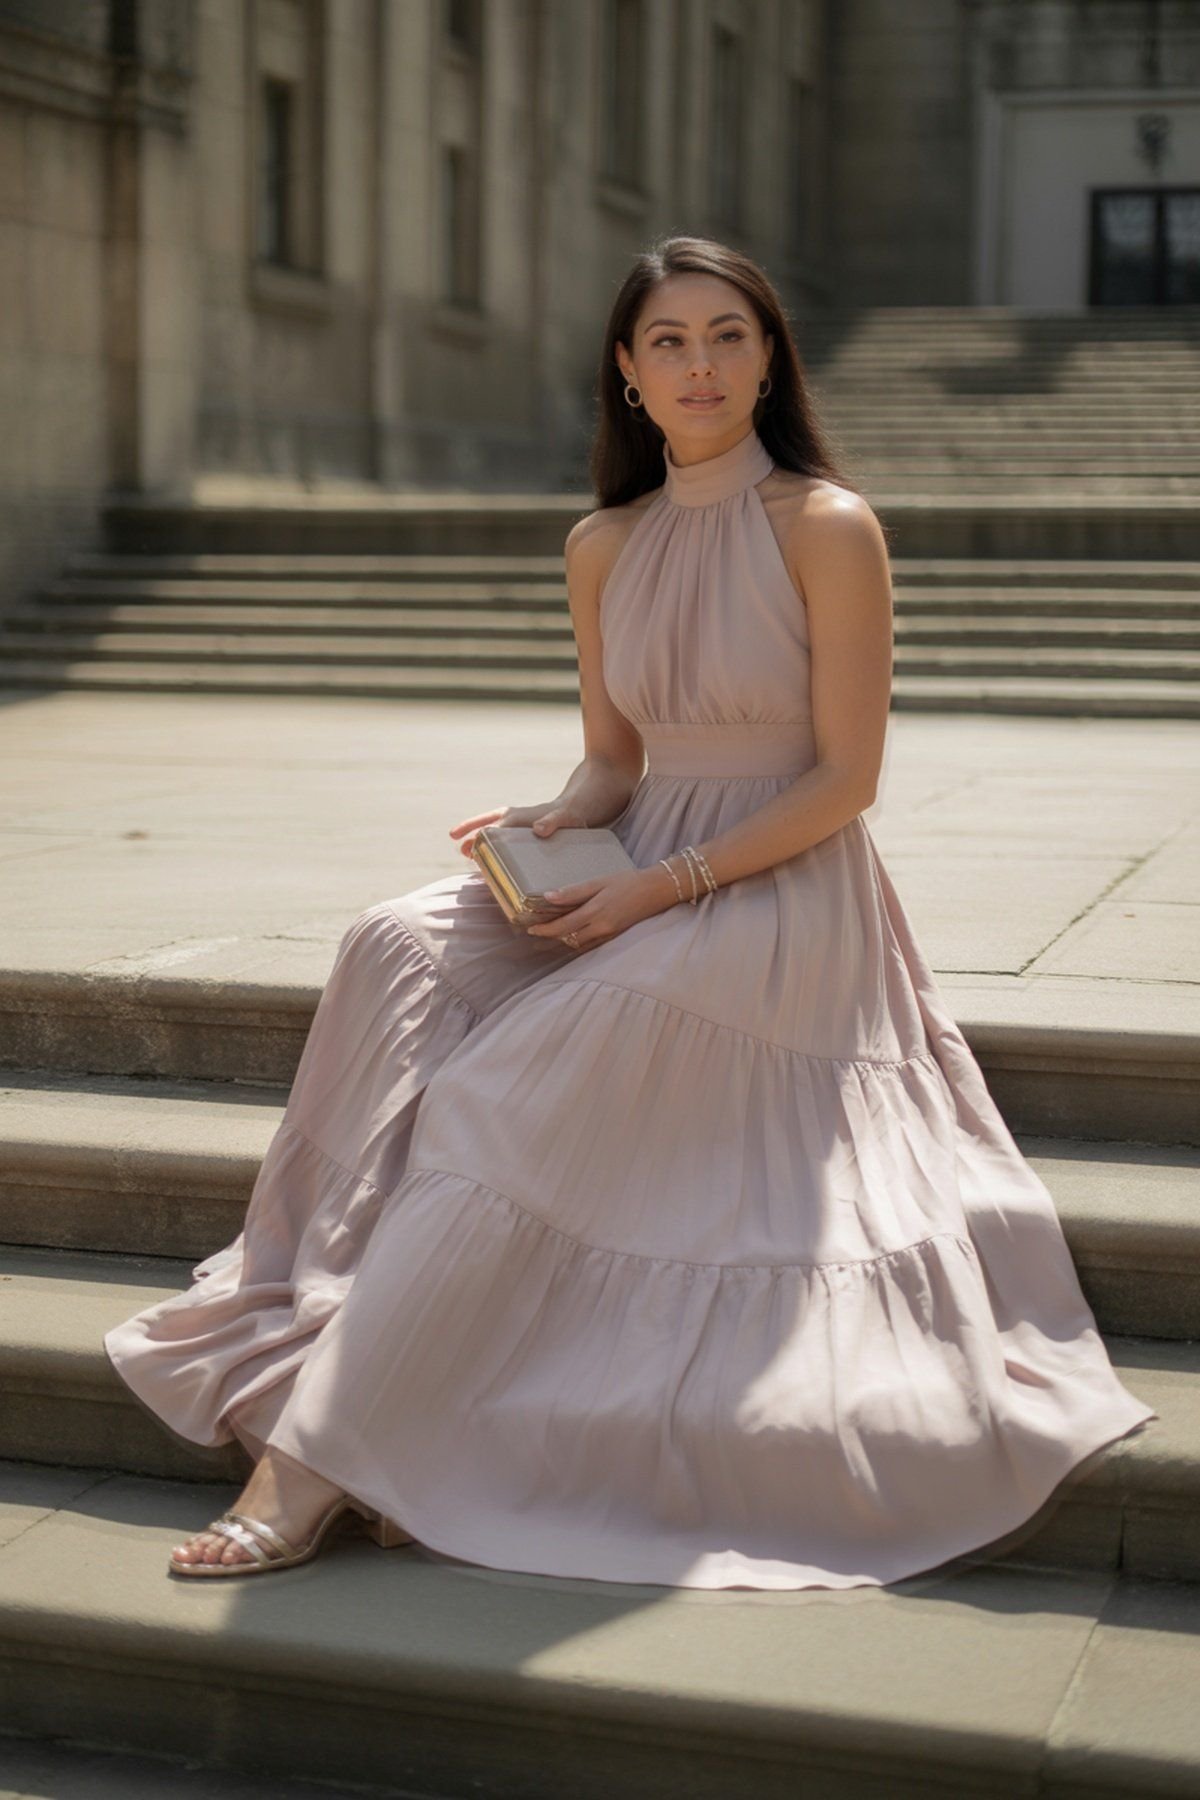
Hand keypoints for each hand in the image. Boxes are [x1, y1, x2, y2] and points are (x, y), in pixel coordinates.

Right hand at [448, 799, 587, 858]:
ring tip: (467, 853)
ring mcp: (524, 823)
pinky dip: (497, 844)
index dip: (483, 837)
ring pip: (496, 829)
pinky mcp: (531, 830)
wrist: (589, 798)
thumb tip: (537, 829)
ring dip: (481, 839)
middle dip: (472, 832)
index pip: (497, 827)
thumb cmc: (578, 808)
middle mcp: (519, 818)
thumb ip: (554, 820)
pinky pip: (508, 836)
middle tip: (458, 845)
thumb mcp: (569, 815)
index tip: (470, 848)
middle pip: (489, 823)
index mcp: (523, 816)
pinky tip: (495, 858)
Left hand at [525, 867, 670, 951]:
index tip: (530, 928)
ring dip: (564, 938)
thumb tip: (549, 897)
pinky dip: (578, 939)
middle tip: (536, 929)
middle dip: (551, 935)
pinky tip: (573, 931)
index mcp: (594, 914)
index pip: (562, 926)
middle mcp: (600, 928)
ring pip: (579, 942)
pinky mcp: (614, 935)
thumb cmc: (627, 882)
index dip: (544, 929)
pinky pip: (591, 942)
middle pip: (568, 937)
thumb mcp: (598, 882)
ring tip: (551, 929)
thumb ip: (574, 892)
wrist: (656, 890)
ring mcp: (608, 934)